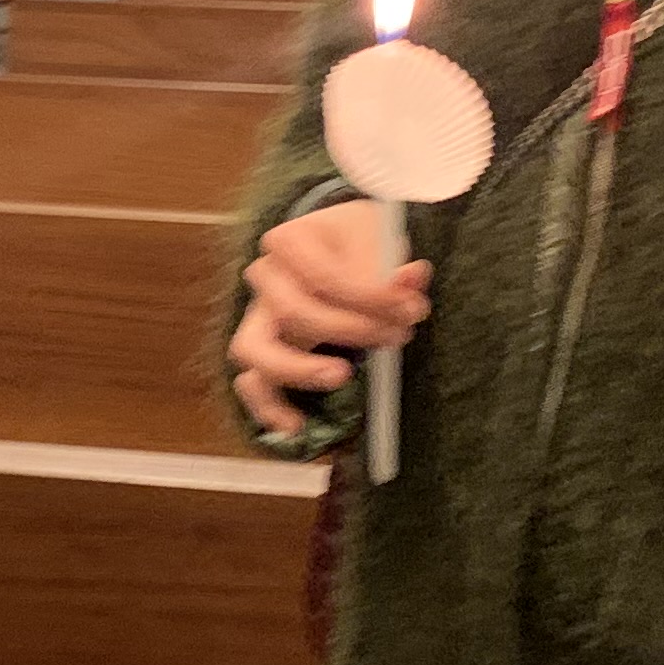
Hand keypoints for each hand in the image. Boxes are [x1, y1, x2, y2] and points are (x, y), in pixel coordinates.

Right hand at [229, 198, 428, 435]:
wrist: (340, 249)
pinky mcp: (264, 352)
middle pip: (294, 312)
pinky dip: (268, 407)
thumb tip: (413, 276)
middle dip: (351, 330)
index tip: (413, 310)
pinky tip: (296, 425)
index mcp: (288, 242)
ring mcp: (258, 318)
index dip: (370, 297)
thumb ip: (392, 264)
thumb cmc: (357, 243)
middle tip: (398, 337)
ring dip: (298, 368)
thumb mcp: (378, 239)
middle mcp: (265, 279)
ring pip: (253, 350)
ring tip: (341, 376)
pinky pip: (251, 383)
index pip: (324, 277)